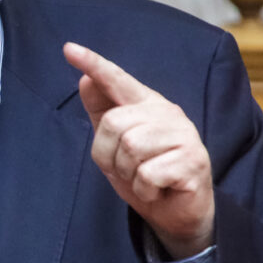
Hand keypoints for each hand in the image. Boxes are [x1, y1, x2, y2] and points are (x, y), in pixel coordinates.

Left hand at [63, 42, 213, 258]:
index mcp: (146, 104)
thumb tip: (86, 80)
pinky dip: (144, 189)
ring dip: (128, 173)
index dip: (93, 64)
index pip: (116, 80)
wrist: (177, 213)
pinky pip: (148, 174)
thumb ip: (103, 113)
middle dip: (109, 155)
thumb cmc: (144, 173)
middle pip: (114, 123)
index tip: (69, 49)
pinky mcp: (193, 161)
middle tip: (126, 169)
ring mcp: (184, 136)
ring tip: (143, 178)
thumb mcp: (115, 145)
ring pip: (131, 148)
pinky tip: (157, 189)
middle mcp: (167, 113)